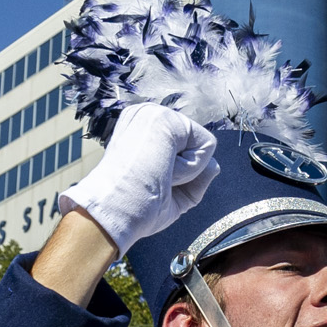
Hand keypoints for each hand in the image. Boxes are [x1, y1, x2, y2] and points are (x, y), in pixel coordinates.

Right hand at [57, 104, 220, 254]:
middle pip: (197, 148)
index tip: (148, 183)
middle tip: (152, 181)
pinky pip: (207, 147)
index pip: (184, 151)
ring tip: (155, 175)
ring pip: (203, 147)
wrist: (111, 212)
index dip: (178, 177)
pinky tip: (162, 170)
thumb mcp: (170, 194)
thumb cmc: (132, 208)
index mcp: (141, 130)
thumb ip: (194, 180)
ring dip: (186, 172)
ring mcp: (155, 114)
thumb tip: (215, 165)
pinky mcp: (166, 118)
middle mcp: (146, 116)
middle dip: (184, 174)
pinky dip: (191, 168)